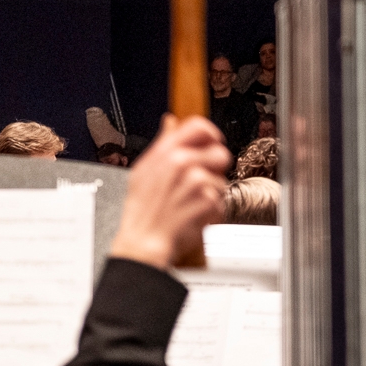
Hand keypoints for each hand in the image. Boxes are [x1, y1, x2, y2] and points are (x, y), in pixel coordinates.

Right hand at [109, 115, 230, 269]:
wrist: (142, 243)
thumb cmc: (143, 210)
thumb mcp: (143, 170)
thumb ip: (162, 144)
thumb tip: (170, 122)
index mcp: (166, 151)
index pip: (199, 126)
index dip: (210, 135)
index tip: (211, 146)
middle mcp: (181, 162)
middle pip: (220, 153)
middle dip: (215, 170)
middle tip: (198, 185)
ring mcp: (196, 182)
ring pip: (223, 181)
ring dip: (212, 196)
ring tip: (190, 205)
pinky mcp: (207, 201)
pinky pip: (222, 203)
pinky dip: (212, 214)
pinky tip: (194, 217)